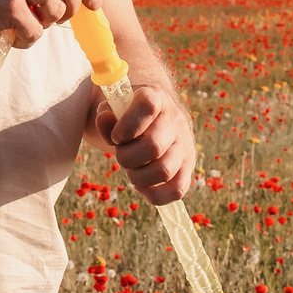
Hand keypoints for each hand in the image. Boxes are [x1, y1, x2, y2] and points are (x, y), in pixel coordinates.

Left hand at [92, 85, 195, 204]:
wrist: (155, 118)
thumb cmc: (128, 115)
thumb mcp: (114, 109)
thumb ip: (106, 116)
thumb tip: (104, 119)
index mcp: (156, 98)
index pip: (148, 106)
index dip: (127, 125)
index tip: (117, 135)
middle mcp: (175, 120)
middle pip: (153, 147)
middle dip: (127, 158)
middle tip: (121, 155)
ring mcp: (185, 145)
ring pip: (164, 171)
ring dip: (138, 177)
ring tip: (132, 169)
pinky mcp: (188, 167)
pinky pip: (177, 190)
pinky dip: (154, 195)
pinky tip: (141, 185)